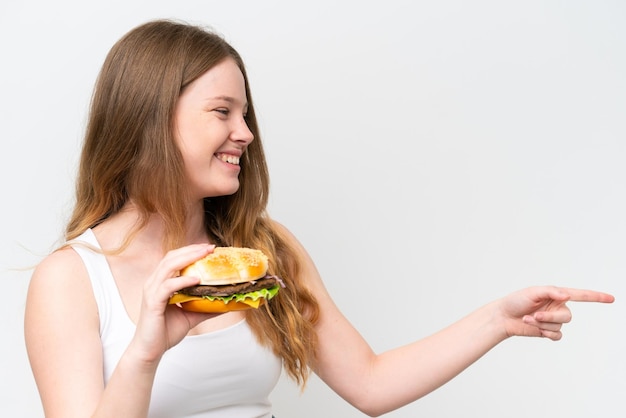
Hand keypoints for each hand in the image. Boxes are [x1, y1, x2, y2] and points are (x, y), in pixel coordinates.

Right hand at [131, 243, 217, 362]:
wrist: (150, 351)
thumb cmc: (166, 332)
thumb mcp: (191, 316)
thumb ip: (206, 307)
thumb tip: (227, 303)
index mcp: (161, 282)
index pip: (175, 258)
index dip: (191, 251)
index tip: (209, 248)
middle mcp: (154, 283)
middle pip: (172, 257)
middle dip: (192, 250)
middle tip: (211, 247)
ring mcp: (152, 291)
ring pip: (168, 267)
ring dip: (188, 258)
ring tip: (205, 255)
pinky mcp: (152, 303)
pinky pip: (167, 286)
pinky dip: (182, 280)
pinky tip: (196, 279)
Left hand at [498, 286, 613, 340]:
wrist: (503, 316)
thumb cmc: (516, 301)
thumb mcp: (532, 292)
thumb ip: (551, 292)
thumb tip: (568, 296)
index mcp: (557, 294)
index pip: (581, 295)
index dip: (596, 297)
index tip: (611, 298)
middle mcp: (558, 307)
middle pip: (568, 316)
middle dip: (550, 317)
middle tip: (535, 315)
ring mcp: (553, 320)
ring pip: (560, 326)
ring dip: (543, 324)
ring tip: (528, 319)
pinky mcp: (548, 331)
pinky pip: (557, 336)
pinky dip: (545, 333)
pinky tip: (535, 328)